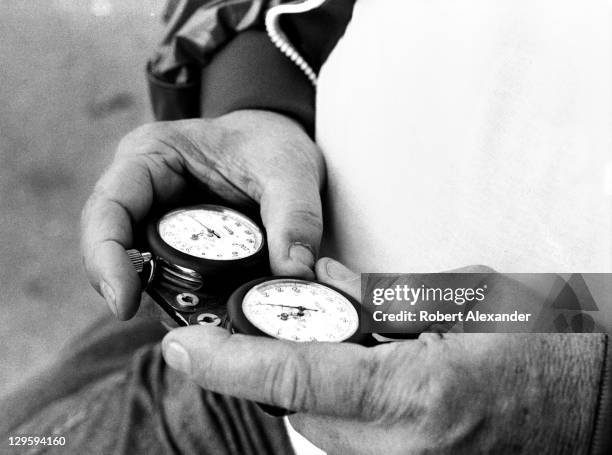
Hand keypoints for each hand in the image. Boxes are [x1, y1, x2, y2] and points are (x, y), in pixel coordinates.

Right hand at [81, 110, 323, 318]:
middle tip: (171, 322)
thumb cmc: (274, 145)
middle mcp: (143, 189)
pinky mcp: (177, 245)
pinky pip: (170, 278)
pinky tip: (211, 315)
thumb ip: (295, 218)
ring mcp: (157, 219)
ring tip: (199, 323)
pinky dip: (186, 299)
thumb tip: (295, 274)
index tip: (124, 304)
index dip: (105, 258)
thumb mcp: (290, 171)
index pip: (109, 208)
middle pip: (114, 247)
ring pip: (140, 270)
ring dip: (162, 300)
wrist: (280, 147)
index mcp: (152, 155)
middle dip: (132, 289)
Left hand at [160, 258, 601, 453]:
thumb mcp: (465, 300)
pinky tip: (368, 372)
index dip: (230, 363)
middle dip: (286, 366)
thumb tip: (326, 287)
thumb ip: (387, 296)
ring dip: (321, 386)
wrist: (595, 403)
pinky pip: (355, 441)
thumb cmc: (546, 345)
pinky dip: (346, 406)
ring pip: (325, 430)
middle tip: (284, 326)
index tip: (183, 347)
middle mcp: (408, 447)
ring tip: (348, 347)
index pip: (298, 380)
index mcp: (420, 393)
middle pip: (301, 411)